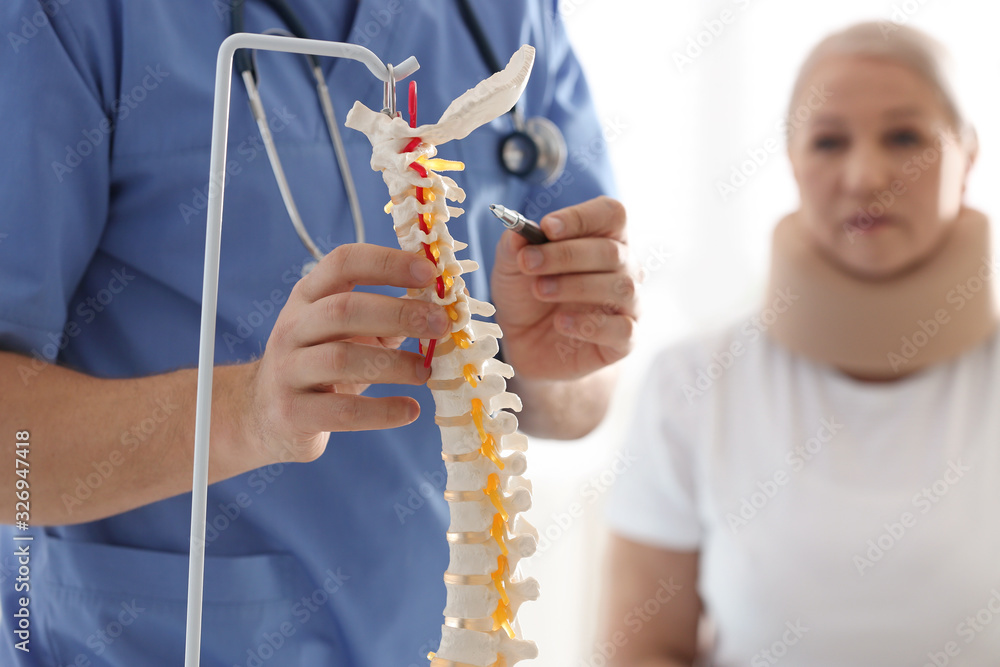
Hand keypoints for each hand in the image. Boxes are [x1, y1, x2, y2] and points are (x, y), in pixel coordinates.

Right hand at [240, 244, 450, 463]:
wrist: (264, 414)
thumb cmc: (321, 363)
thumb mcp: (346, 332)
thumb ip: (387, 317)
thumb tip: (444, 309)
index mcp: (309, 296)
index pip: (343, 262)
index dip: (386, 263)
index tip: (429, 272)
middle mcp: (292, 327)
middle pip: (344, 309)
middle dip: (398, 313)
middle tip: (440, 324)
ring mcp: (287, 370)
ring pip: (341, 359)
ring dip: (394, 364)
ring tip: (426, 371)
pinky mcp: (292, 413)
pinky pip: (342, 412)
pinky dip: (382, 412)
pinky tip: (411, 410)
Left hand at [490, 196, 638, 381]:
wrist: (525, 345)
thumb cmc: (526, 297)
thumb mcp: (511, 268)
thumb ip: (514, 246)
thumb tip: (517, 230)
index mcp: (603, 238)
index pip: (611, 214)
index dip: (581, 218)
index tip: (546, 228)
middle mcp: (624, 268)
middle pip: (612, 251)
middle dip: (566, 254)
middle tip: (529, 262)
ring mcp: (629, 305)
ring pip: (621, 287)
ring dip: (576, 286)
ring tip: (540, 290)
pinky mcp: (625, 340)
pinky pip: (622, 329)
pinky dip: (589, 325)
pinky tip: (560, 322)